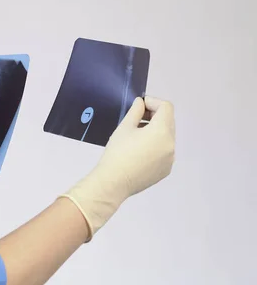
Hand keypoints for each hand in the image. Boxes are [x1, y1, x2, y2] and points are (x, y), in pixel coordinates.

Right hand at [63, 96, 175, 238]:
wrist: (113, 182)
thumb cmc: (117, 153)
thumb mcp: (124, 128)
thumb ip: (136, 111)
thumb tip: (141, 102)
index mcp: (162, 131)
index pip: (166, 107)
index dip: (153, 102)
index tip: (140, 105)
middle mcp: (171, 144)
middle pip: (168, 121)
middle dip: (155, 116)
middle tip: (137, 118)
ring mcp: (170, 158)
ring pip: (167, 137)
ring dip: (155, 132)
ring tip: (136, 137)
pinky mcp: (166, 169)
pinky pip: (164, 152)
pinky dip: (156, 147)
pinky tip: (139, 153)